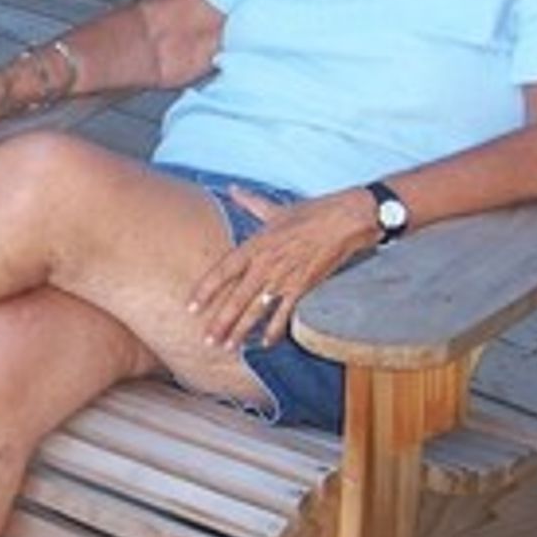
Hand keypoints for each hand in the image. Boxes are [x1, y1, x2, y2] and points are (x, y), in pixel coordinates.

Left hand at [189, 185, 376, 349]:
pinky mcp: (303, 287)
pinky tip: (265, 343)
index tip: (191, 306)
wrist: (345, 220)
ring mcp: (284, 278)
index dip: (205, 290)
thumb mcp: (277, 209)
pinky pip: (284, 314)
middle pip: (235, 298)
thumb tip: (234, 189)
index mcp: (256, 244)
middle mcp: (265, 264)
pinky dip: (275, 330)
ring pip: (256, 310)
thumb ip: (251, 203)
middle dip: (219, 322)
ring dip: (241, 330)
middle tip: (206, 339)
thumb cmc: (312, 212)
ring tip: (228, 347)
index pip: (223, 271)